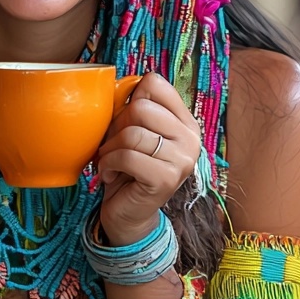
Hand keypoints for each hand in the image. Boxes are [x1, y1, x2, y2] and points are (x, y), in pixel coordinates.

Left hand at [96, 73, 199, 245]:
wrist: (129, 215)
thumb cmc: (128, 169)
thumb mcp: (132, 133)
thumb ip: (134, 108)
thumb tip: (120, 83)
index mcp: (185, 121)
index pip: (156, 83)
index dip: (131, 98)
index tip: (125, 120)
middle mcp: (191, 138)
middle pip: (141, 107)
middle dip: (117, 126)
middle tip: (114, 146)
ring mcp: (182, 160)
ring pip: (132, 133)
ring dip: (110, 149)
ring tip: (110, 161)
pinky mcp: (166, 179)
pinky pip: (127, 156)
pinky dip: (109, 164)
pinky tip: (109, 174)